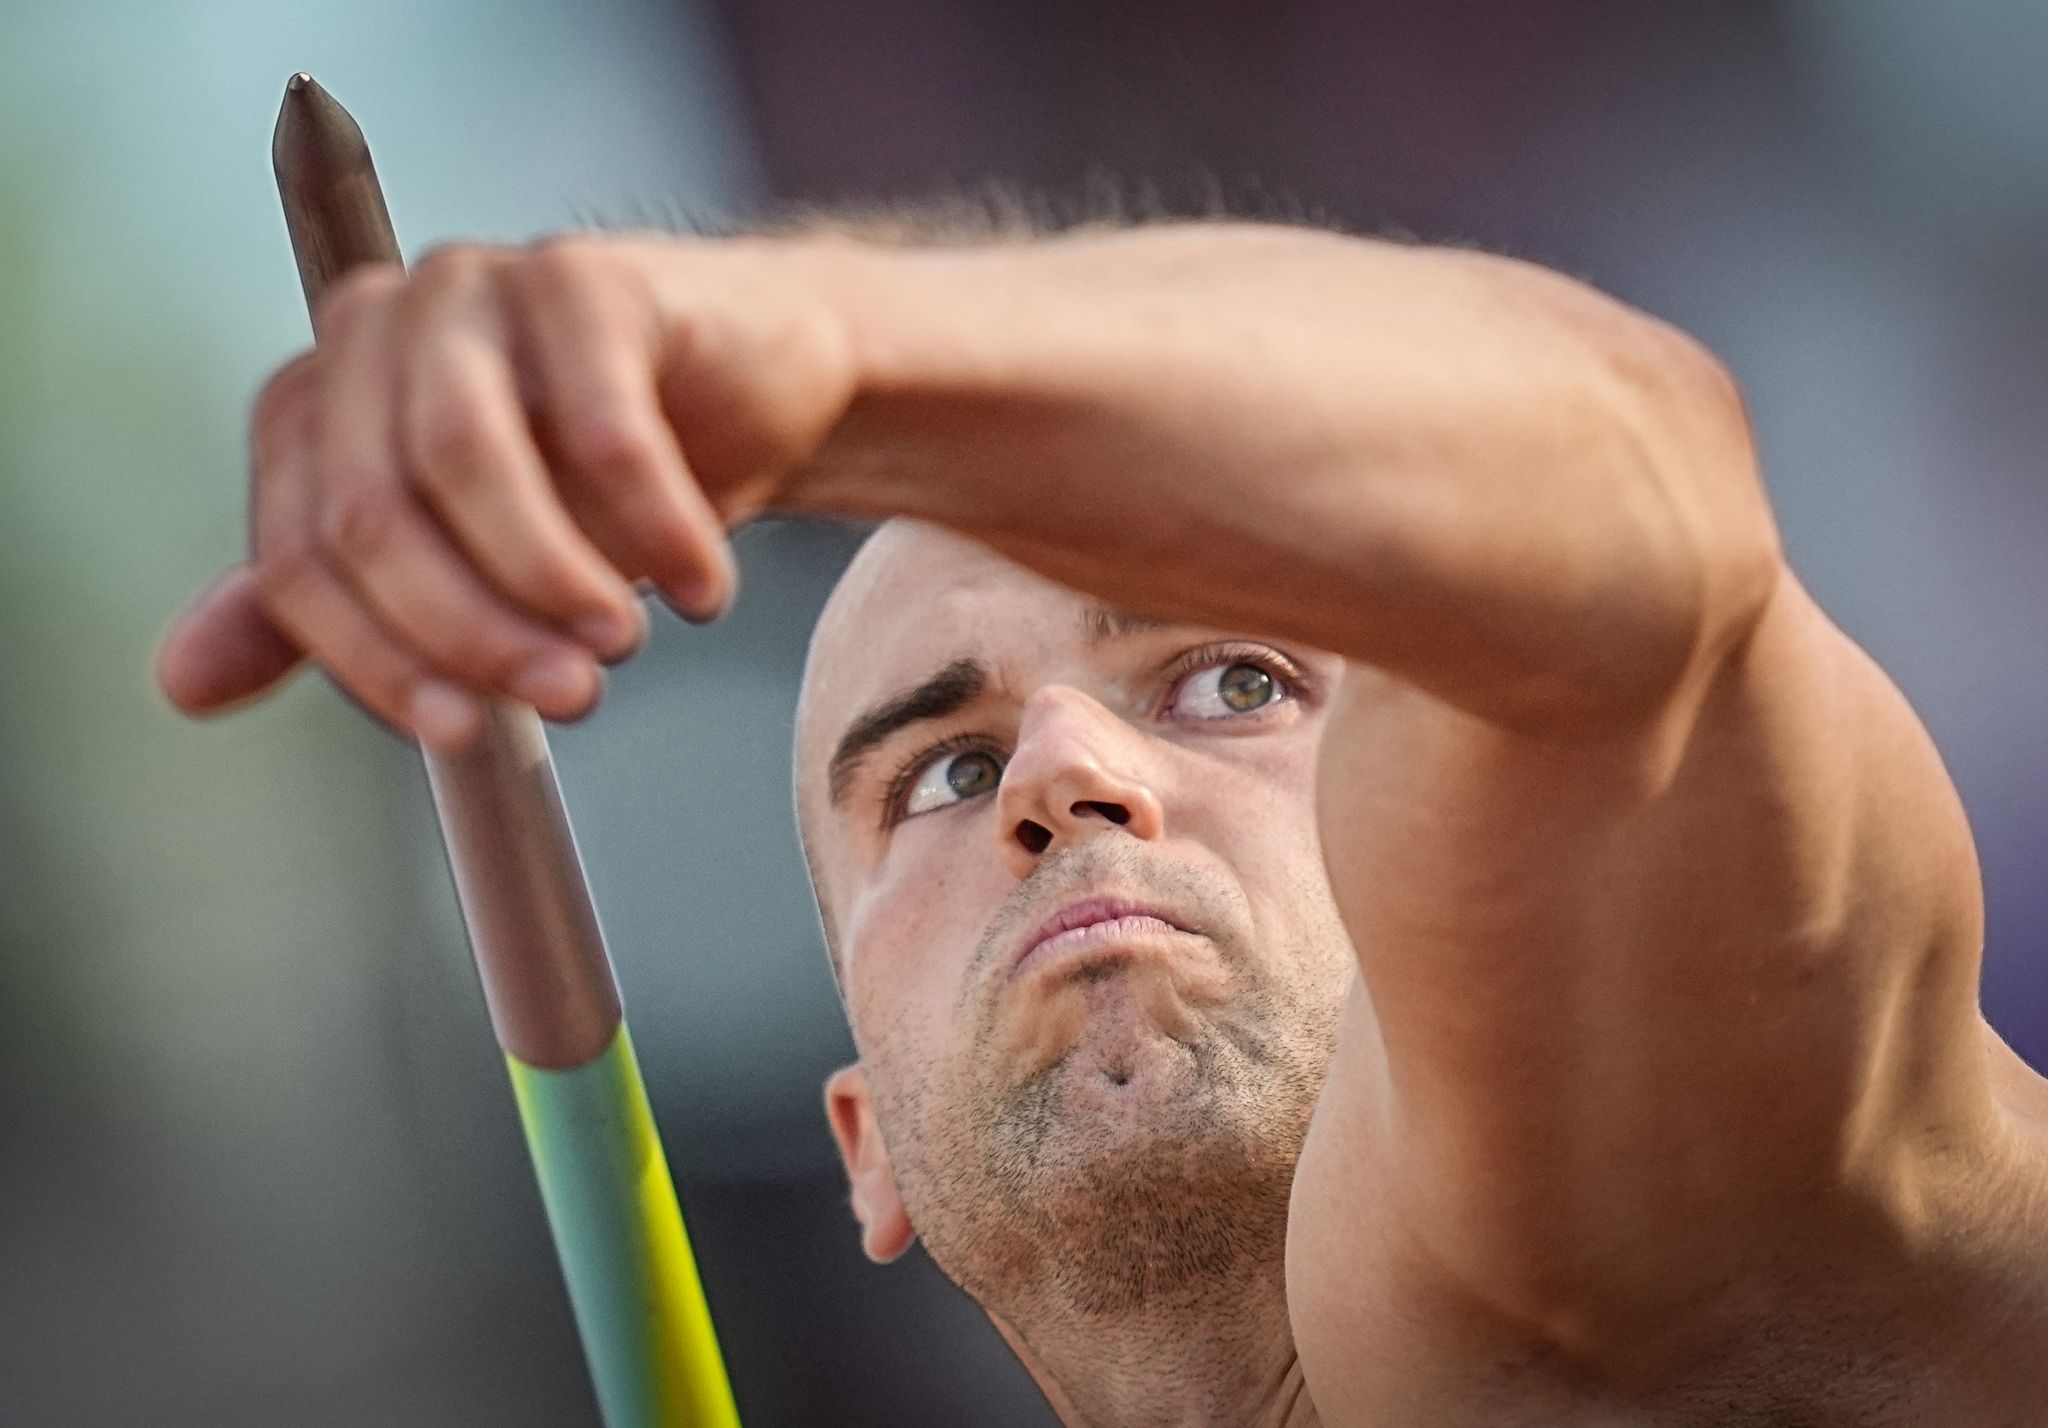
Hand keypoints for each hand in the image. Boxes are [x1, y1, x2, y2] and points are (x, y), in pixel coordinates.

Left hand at [154, 232, 859, 749]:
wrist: (750, 390)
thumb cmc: (598, 485)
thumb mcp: (460, 565)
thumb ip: (334, 616)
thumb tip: (181, 685)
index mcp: (315, 409)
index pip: (295, 559)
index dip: (373, 661)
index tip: (463, 731)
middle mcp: (371, 332)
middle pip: (372, 512)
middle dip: (469, 630)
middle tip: (565, 697)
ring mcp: (473, 289)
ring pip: (468, 461)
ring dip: (552, 579)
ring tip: (622, 643)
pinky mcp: (585, 276)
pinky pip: (605, 428)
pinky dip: (660, 529)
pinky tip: (701, 589)